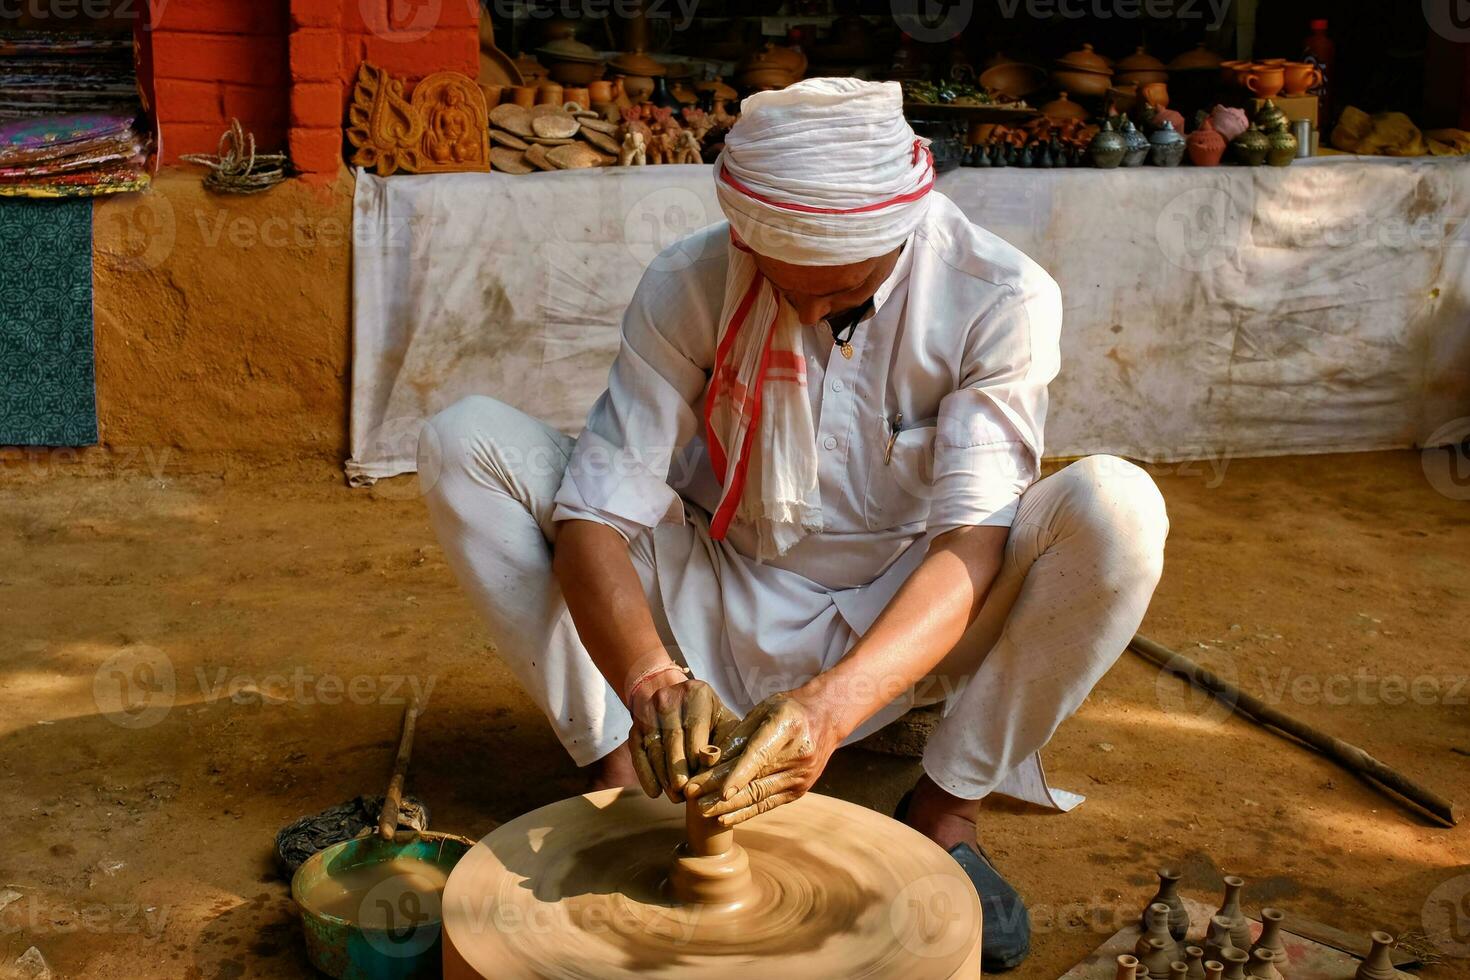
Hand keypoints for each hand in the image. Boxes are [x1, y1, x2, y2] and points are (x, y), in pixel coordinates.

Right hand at [628, 672, 740, 801]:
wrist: (677, 700)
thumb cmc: (710, 718)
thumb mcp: (723, 722)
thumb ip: (726, 742)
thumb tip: (722, 767)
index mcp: (696, 693)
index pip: (694, 726)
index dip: (696, 754)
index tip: (701, 777)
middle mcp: (669, 697)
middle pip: (672, 737)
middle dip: (678, 768)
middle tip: (685, 793)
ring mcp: (648, 711)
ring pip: (654, 747)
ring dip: (664, 775)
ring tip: (676, 797)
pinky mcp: (635, 726)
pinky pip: (638, 752)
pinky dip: (645, 774)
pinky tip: (655, 792)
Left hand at [683, 691, 842, 826]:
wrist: (826, 718)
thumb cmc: (787, 710)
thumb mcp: (762, 711)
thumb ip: (737, 734)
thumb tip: (709, 759)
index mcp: (787, 727)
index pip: (759, 755)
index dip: (738, 774)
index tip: (718, 790)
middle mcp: (798, 756)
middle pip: (755, 779)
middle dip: (720, 791)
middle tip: (692, 798)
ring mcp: (801, 777)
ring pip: (759, 796)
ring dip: (728, 805)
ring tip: (701, 810)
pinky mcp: (799, 791)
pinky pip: (767, 804)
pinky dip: (744, 812)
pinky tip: (723, 817)